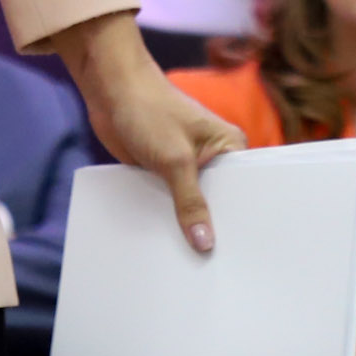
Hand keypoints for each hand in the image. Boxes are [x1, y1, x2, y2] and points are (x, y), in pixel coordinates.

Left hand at [51, 10, 244, 251]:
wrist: (110, 89)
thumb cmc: (150, 108)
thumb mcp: (175, 159)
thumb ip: (190, 202)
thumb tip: (205, 242)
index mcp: (230, 147)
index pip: (245, 191)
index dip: (242, 220)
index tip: (245, 253)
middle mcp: (213, 158)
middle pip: (219, 203)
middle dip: (213, 227)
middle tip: (218, 266)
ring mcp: (187, 166)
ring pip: (192, 205)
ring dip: (186, 224)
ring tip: (192, 263)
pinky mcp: (163, 171)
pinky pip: (169, 202)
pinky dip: (165, 216)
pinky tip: (166, 242)